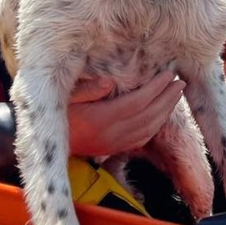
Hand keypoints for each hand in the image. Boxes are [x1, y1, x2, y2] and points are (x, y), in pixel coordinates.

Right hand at [67, 72, 184, 157]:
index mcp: (100, 118)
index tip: (168, 75)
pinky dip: (156, 126)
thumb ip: (87, 89)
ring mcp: (114, 144)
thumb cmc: (57, 113)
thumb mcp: (66, 96)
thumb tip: (109, 82)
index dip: (155, 88)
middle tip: (180, 83)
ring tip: (176, 95)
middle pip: (148, 116)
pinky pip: (142, 139)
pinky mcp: (114, 149)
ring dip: (166, 111)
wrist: (45, 142)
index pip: (137, 102)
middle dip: (167, 98)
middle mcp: (111, 134)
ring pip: (148, 129)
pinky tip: (162, 114)